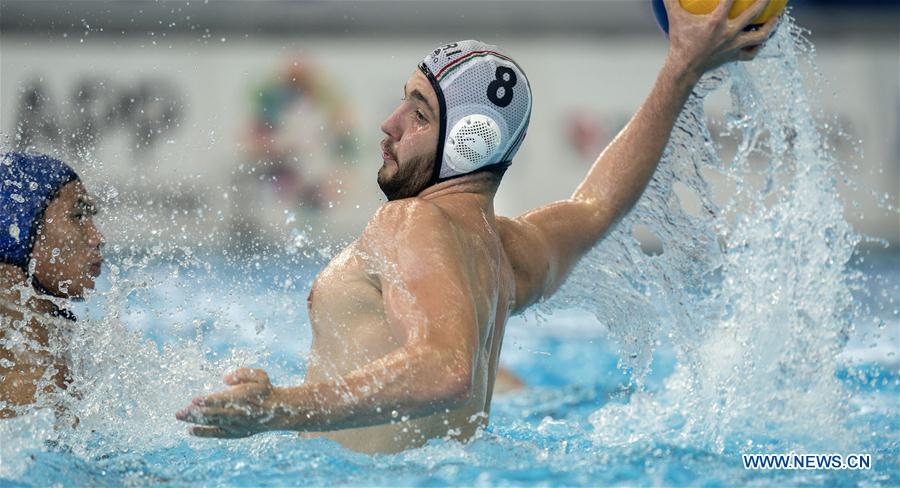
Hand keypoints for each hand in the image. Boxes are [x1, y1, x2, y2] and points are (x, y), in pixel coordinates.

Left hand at [175, 368, 281, 437]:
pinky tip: (190, 430)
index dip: (208, 400)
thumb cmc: (265, 390)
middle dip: (196, 413)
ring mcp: (235, 425)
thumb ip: (243, 373)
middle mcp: (238, 414)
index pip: (223, 400)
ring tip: (180, 416)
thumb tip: (226, 379)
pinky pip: (217, 434)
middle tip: (179, 412)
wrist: (277, 412)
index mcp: (243, 398)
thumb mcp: (260, 375)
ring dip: (195, 420)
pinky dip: (204, 432)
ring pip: (212, 423)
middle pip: (213, 414)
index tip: (194, 399)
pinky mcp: (234, 433)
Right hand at [663, 0, 780, 79]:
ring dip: (771, 25)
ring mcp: (734, 46)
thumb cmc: (678, 42)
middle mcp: (729, 33)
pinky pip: (752, 52)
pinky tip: (763, 38)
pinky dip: (759, 46)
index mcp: (716, 22)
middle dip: (764, 0)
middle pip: (754, 13)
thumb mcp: (674, 18)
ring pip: (760, 35)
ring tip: (778, 16)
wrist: (683, 69)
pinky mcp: (734, 57)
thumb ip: (671, 0)